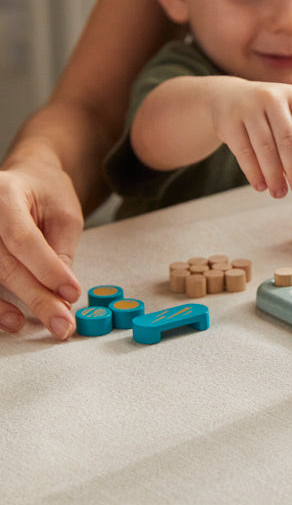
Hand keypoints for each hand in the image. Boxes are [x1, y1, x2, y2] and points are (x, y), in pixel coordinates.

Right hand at [0, 155, 83, 338]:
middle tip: (62, 323)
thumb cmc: (46, 193)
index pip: (23, 238)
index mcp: (5, 195)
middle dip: (36, 297)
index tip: (71, 294)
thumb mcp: (64, 214)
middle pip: (3, 264)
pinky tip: (11, 320)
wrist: (25, 179)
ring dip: (8, 308)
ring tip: (36, 324)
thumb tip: (63, 296)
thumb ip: (60, 251)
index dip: (47, 269)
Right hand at [207, 79, 291, 197]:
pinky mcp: (228, 122)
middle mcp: (272, 98)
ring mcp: (248, 108)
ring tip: (279, 193)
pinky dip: (254, 173)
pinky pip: (244, 152)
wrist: (228, 98)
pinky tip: (261, 186)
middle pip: (287, 139)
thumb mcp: (287, 118)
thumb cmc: (268, 115)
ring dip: (274, 176)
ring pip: (265, 148)